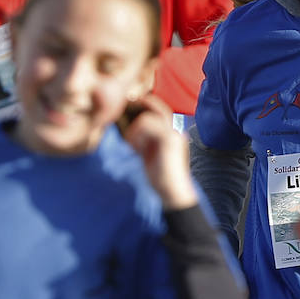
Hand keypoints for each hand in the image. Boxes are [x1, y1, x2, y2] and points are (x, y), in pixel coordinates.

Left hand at [120, 95, 197, 209]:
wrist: (173, 194)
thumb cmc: (159, 177)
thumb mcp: (148, 154)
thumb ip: (141, 140)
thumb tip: (126, 127)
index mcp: (170, 133)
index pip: (158, 110)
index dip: (144, 104)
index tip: (128, 105)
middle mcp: (175, 131)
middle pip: (158, 107)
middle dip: (140, 104)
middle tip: (125, 107)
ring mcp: (174, 135)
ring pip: (149, 117)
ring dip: (134, 128)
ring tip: (130, 144)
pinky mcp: (170, 140)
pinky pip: (148, 125)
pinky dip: (136, 134)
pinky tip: (134, 148)